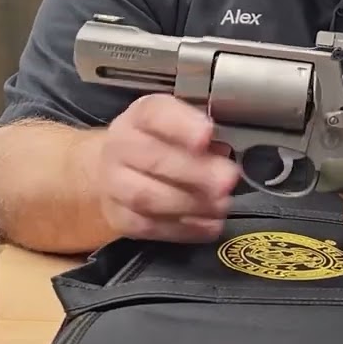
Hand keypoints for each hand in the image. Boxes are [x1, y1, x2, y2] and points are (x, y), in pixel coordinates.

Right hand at [98, 94, 239, 242]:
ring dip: (190, 203)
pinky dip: (183, 229)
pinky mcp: (118, 217)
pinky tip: (209, 225)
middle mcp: (121, 146)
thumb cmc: (162, 143)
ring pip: (146, 196)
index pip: (154, 114)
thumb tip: (224, 152)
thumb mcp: (182, 126)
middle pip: (153, 159)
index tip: (207, 134)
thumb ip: (202, 135)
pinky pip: (147, 226)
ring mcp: (113, 183)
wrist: (117, 169)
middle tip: (228, 179)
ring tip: (222, 205)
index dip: (181, 125)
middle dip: (195, 171)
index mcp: (140, 116)